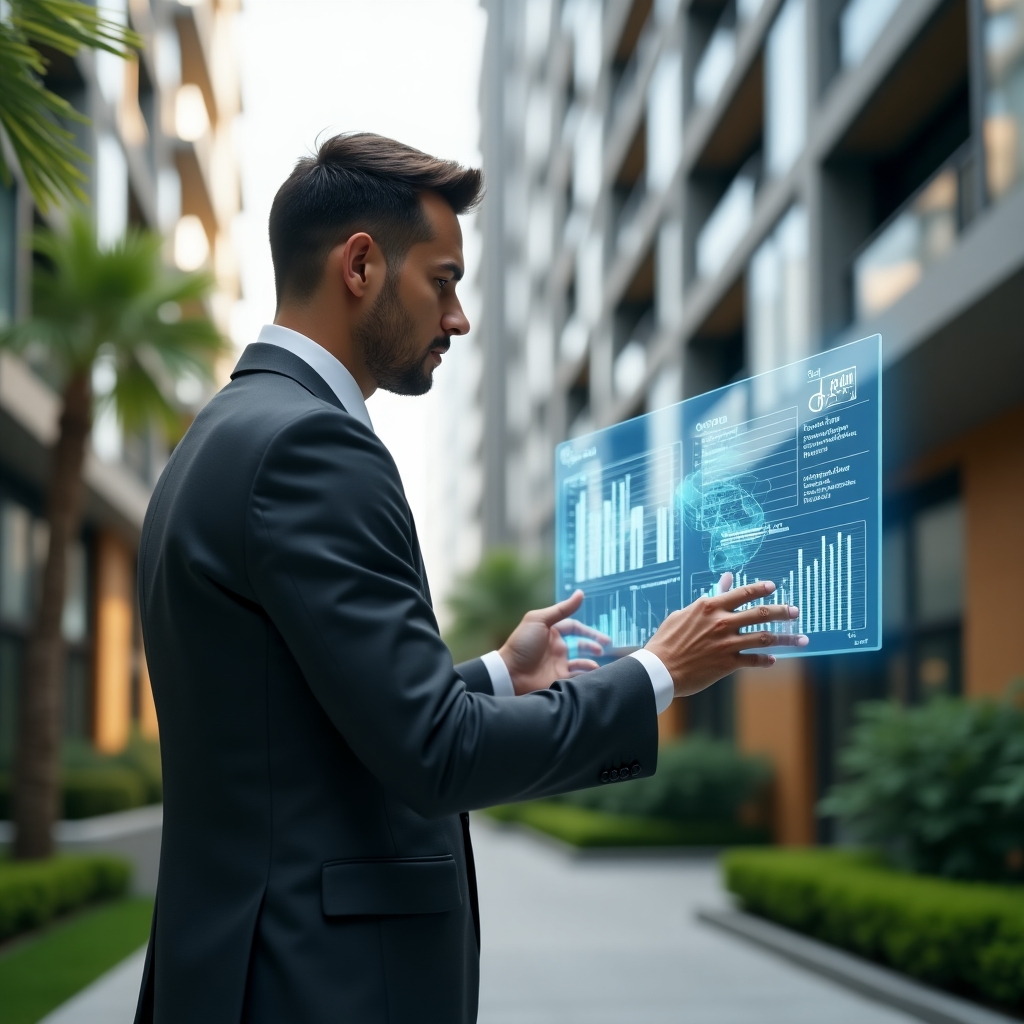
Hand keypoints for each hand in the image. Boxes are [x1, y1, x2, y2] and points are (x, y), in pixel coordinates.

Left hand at [498, 590, 610, 694]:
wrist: (510, 672)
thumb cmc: (523, 643)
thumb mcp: (540, 620)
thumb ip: (562, 609)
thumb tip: (581, 593)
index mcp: (552, 631)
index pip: (574, 627)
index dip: (587, 630)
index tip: (599, 634)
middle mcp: (556, 647)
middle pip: (581, 644)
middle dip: (593, 644)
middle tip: (605, 647)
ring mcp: (557, 663)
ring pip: (581, 661)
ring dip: (591, 661)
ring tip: (598, 661)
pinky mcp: (558, 678)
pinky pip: (577, 676)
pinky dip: (586, 674)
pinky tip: (592, 671)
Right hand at [645, 572, 807, 698]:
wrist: (659, 669)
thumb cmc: (667, 639)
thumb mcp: (684, 613)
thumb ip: (707, 599)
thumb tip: (723, 583)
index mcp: (710, 606)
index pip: (743, 593)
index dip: (761, 588)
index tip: (773, 587)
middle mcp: (722, 622)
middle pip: (762, 613)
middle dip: (783, 612)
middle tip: (796, 612)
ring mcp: (727, 644)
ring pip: (765, 638)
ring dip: (786, 638)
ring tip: (802, 639)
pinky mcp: (728, 664)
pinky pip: (754, 661)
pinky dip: (766, 661)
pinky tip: (773, 660)